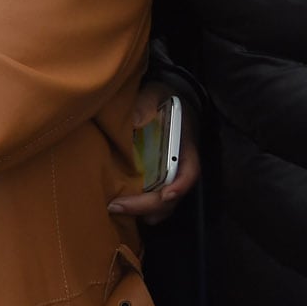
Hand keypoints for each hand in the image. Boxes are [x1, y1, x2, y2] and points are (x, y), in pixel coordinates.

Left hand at [107, 82, 200, 222]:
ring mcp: (169, 172)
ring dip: (145, 211)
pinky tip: (122, 208)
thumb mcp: (155, 94)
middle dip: (148, 204)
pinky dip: (142, 207)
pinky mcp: (156, 175)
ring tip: (117, 211)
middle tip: (117, 206)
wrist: (165, 96)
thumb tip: (134, 120)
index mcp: (184, 147)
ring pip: (165, 202)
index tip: (167, 195)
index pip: (189, 171)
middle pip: (173, 194)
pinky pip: (154, 196)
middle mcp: (180, 165)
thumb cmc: (162, 97)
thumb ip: (146, 104)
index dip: (180, 186)